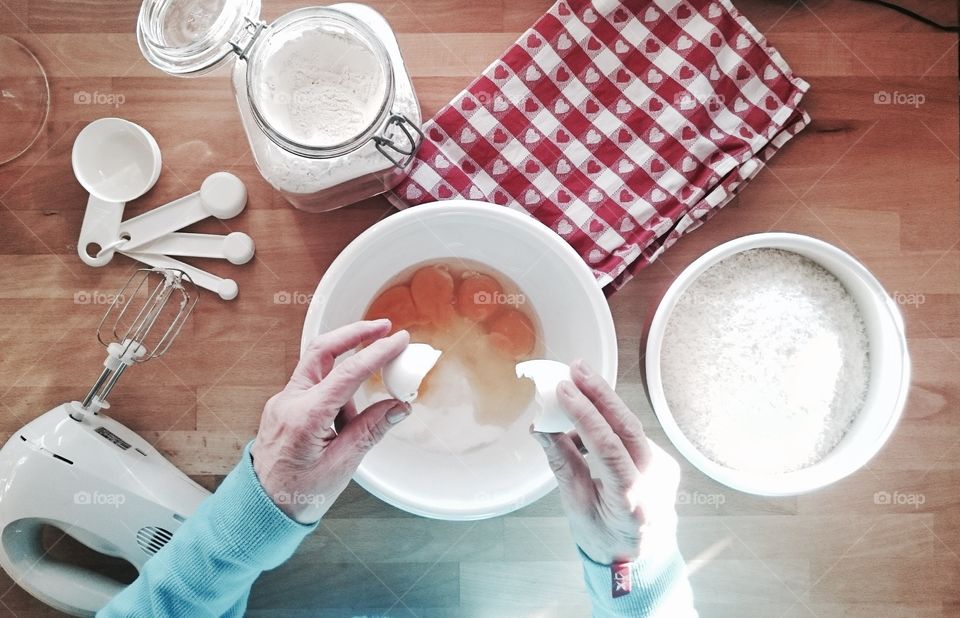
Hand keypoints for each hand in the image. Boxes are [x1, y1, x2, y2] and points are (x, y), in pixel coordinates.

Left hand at [251, 319, 409, 522]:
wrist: (262, 509)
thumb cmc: (298, 494)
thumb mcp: (343, 465)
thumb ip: (371, 430)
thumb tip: (399, 407)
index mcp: (305, 417)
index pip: (347, 373)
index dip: (377, 353)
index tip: (399, 341)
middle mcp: (288, 402)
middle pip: (322, 349)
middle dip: (355, 333)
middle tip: (384, 327)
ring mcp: (282, 402)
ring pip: (318, 367)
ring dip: (346, 378)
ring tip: (355, 425)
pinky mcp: (284, 406)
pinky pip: (313, 387)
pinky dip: (334, 394)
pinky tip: (342, 424)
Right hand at [532, 361, 680, 564]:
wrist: (641, 559)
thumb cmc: (604, 539)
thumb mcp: (575, 507)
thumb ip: (562, 464)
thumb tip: (541, 427)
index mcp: (631, 500)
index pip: (608, 446)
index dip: (584, 414)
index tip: (563, 390)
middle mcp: (655, 480)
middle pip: (627, 426)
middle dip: (599, 393)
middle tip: (575, 368)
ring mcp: (663, 469)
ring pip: (631, 426)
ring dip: (602, 404)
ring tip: (573, 387)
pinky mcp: (662, 461)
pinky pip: (632, 434)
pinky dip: (607, 422)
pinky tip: (585, 416)